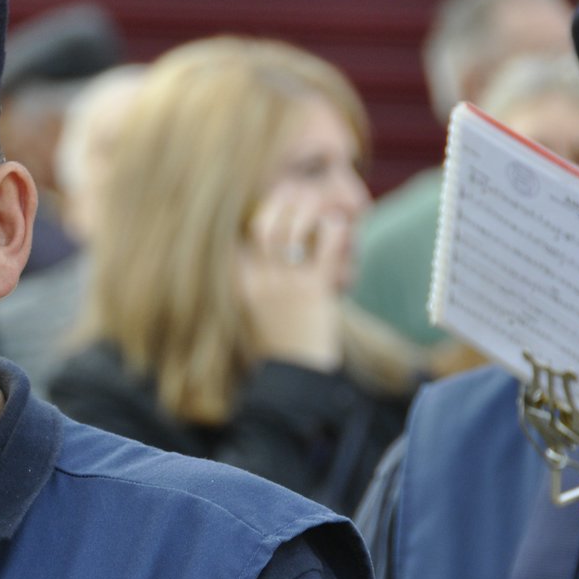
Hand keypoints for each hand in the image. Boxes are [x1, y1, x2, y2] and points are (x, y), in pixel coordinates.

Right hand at [235, 181, 350, 371]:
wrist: (295, 381)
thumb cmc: (278, 346)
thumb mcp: (254, 311)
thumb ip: (255, 279)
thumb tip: (265, 247)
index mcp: (239, 283)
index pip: (240, 233)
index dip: (257, 211)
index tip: (273, 203)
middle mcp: (257, 279)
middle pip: (264, 221)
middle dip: (283, 202)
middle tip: (300, 197)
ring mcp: (284, 284)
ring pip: (294, 226)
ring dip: (311, 210)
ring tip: (322, 210)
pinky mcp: (313, 290)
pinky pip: (325, 242)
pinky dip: (335, 228)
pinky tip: (338, 229)